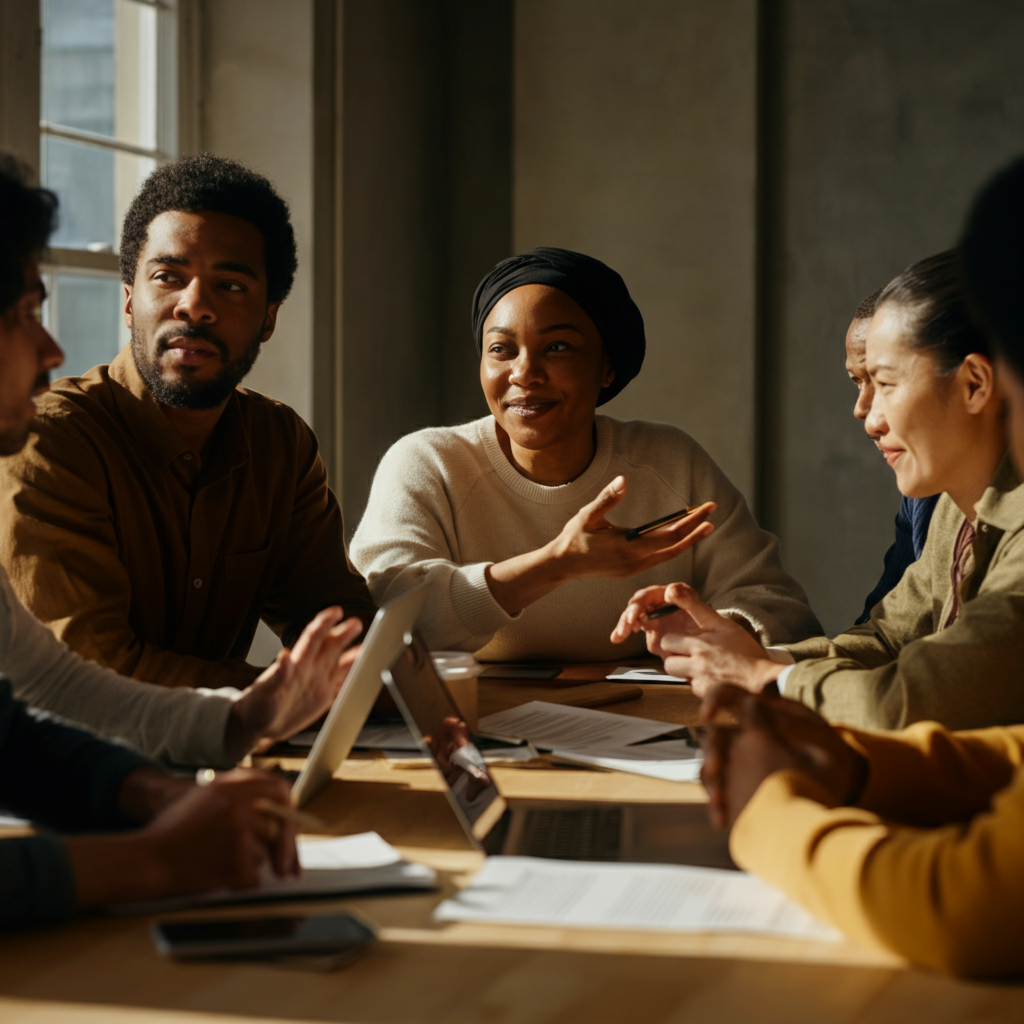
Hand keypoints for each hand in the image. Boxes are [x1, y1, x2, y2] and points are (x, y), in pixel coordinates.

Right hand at [68, 769, 300, 907]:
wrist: (145, 860)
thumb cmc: (173, 833)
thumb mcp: (205, 797)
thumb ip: (240, 797)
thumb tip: (282, 813)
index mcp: (230, 785)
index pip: (279, 788)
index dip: (288, 808)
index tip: (291, 826)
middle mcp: (237, 803)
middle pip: (280, 823)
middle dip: (287, 847)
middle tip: (288, 869)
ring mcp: (237, 830)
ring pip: (265, 851)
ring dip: (253, 863)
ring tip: (221, 862)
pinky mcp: (234, 859)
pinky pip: (254, 876)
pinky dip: (242, 883)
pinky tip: (217, 876)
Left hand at [226, 607, 362, 758]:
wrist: (256, 725)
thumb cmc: (256, 706)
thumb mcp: (265, 691)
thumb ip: (278, 674)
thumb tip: (284, 655)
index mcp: (297, 664)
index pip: (313, 637)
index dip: (325, 623)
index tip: (336, 611)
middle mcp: (310, 670)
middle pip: (330, 646)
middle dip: (344, 633)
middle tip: (357, 622)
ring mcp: (318, 682)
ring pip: (340, 664)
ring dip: (353, 654)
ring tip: (368, 647)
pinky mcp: (322, 698)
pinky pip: (342, 685)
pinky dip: (352, 678)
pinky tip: (362, 673)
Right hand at [485, 477, 714, 615]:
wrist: (562, 564)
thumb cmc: (574, 537)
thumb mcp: (588, 515)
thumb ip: (607, 498)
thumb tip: (623, 480)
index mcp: (628, 548)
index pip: (669, 534)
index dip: (690, 521)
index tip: (706, 508)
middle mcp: (636, 562)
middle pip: (674, 545)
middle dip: (695, 528)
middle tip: (712, 511)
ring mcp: (634, 568)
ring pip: (669, 554)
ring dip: (688, 539)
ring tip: (705, 526)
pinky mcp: (631, 570)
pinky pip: (660, 558)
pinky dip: (674, 546)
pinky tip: (681, 537)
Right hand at [610, 583, 707, 650]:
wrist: (710, 638)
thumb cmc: (707, 620)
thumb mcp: (701, 607)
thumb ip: (687, 598)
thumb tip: (670, 590)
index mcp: (667, 594)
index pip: (649, 594)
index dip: (641, 602)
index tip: (638, 613)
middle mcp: (657, 602)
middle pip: (637, 605)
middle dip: (629, 615)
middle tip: (627, 625)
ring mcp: (652, 615)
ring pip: (632, 616)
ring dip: (624, 624)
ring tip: (619, 635)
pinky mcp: (650, 629)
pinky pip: (633, 628)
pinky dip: (623, 632)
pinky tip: (617, 638)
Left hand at [614, 582, 778, 695]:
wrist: (764, 680)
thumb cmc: (746, 651)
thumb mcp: (723, 623)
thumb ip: (696, 608)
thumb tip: (669, 591)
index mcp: (698, 644)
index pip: (666, 642)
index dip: (674, 641)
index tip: (683, 642)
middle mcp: (696, 664)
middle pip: (668, 663)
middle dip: (676, 659)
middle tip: (690, 655)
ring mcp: (700, 682)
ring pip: (679, 677)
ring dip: (686, 672)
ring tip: (703, 667)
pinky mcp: (706, 696)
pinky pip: (694, 689)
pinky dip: (701, 685)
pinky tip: (715, 678)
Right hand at [699, 683, 867, 828]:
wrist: (839, 789)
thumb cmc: (830, 756)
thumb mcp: (816, 736)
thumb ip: (785, 720)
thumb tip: (751, 704)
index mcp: (762, 714)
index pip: (729, 695)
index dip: (714, 700)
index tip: (707, 716)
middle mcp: (747, 736)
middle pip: (715, 735)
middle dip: (711, 752)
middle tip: (717, 771)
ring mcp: (742, 761)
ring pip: (712, 765)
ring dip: (711, 782)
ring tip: (720, 803)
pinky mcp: (740, 785)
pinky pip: (720, 792)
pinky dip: (718, 806)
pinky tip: (722, 819)